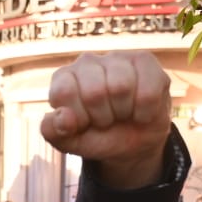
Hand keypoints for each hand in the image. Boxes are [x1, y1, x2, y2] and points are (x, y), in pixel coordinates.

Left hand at [40, 52, 172, 186]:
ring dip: (124, 112)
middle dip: (103, 117)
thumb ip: (54, 132)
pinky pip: (147, 91)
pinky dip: (145, 112)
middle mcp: (87, 62)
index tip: (84, 123)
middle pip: (94, 91)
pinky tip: (140, 110)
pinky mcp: (145, 61)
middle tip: (106, 119)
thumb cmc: (98, 137)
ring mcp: (117, 58)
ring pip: (121, 87)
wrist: (134, 144)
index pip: (64, 92)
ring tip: (122, 112)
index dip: (78, 117)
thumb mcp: (71, 142)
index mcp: (63, 78)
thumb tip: (63, 117)